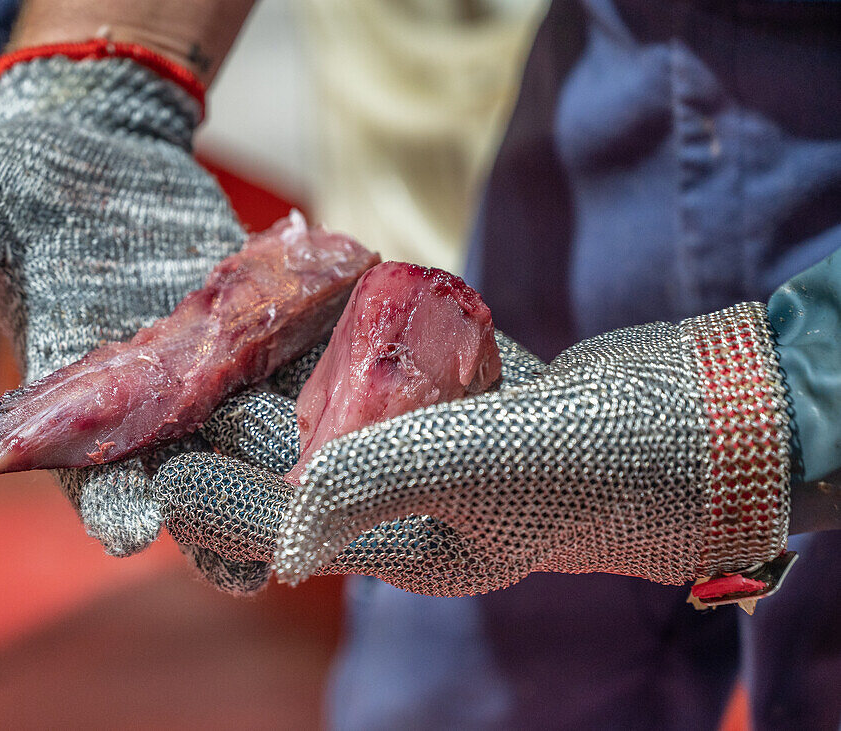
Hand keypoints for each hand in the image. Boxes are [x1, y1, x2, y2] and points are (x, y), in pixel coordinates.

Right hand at [0, 54, 266, 587]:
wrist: (101, 146)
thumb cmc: (27, 186)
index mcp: (73, 396)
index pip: (87, 469)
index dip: (105, 502)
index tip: (130, 535)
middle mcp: (146, 397)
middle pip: (181, 469)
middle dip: (214, 503)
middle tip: (254, 538)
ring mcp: (209, 365)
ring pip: (246, 428)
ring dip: (281, 456)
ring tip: (317, 479)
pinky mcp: (257, 324)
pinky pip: (292, 359)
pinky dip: (319, 377)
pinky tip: (359, 397)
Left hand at [155, 333, 561, 596]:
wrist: (694, 419)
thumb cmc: (593, 460)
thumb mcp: (483, 471)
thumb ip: (378, 482)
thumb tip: (278, 527)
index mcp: (406, 543)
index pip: (290, 531)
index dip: (224, 506)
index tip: (162, 472)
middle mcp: (410, 497)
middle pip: (299, 465)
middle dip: (238, 432)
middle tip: (178, 391)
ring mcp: (433, 440)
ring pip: (335, 410)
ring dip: (285, 377)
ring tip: (226, 339)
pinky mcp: (455, 392)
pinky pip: (382, 366)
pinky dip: (347, 337)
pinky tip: (309, 300)